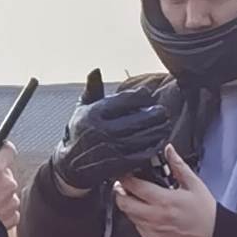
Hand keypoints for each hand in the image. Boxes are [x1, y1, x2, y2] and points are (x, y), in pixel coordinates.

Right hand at [53, 79, 182, 191]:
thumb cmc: (80, 133)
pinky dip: (154, 147)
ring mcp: (112, 149)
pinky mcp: (118, 164)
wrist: (70, 166)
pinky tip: (159, 141)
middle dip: (155, 114)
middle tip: (163, 111)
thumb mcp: (81, 109)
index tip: (149, 94)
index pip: (125, 100)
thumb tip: (96, 70)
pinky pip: (142, 154)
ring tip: (165, 124)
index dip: (141, 96)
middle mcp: (102, 130)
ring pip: (143, 137)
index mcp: (94, 113)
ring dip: (159, 130)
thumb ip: (92, 89)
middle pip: (139, 119)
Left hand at [111, 160, 220, 236]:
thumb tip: (169, 149)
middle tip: (123, 185)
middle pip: (124, 203)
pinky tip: (145, 212)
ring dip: (128, 205)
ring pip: (128, 216)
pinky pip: (137, 227)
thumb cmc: (205, 211)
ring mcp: (153, 231)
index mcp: (164, 200)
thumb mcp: (194, 184)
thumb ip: (178, 166)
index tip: (123, 174)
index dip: (125, 178)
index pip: (134, 187)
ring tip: (134, 197)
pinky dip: (137, 218)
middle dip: (120, 192)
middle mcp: (155, 216)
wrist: (213, 236)